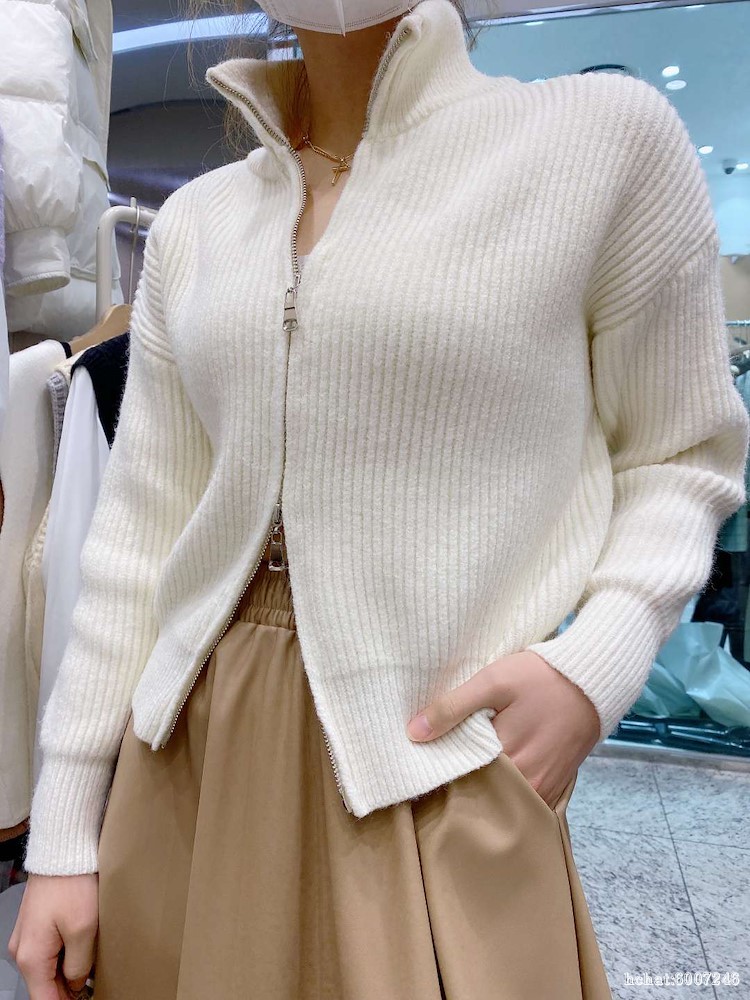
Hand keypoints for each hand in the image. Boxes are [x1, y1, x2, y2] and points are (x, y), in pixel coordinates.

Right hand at [8, 871, 98, 998]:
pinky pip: (47, 951)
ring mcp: (27, 937)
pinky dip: (63, 958)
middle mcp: (22, 950)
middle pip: (44, 986)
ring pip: (47, 969)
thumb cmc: (71, 884)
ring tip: (91, 975)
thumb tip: (76, 983)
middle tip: (92, 990)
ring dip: (66, 975)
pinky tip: (82, 954)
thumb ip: (79, 965)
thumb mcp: (84, 930)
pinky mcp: (35, 924)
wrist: (62, 851)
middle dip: (67, 992)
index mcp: (32, 957)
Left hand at [406, 650, 600, 808]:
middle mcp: (526, 784)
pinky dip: (504, 796)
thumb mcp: (493, 681)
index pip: (457, 781)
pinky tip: (490, 778)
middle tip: (436, 770)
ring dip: (480, 793)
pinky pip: (522, 805)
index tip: (420, 764)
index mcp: (505, 758)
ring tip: (461, 773)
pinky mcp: (554, 790)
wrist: (591, 681)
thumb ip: (453, 707)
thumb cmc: (539, 678)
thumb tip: (414, 733)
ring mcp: (543, 790)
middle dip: (456, 788)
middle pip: (478, 798)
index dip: (437, 774)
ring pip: (500, 804)